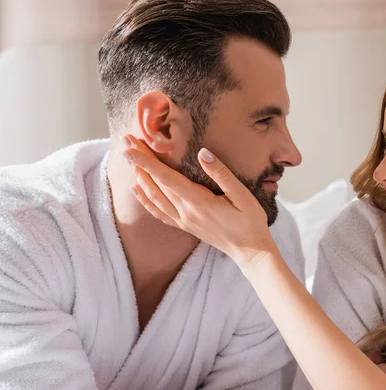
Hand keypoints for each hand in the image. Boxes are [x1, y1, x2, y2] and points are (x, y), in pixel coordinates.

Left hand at [122, 134, 276, 268]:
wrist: (250, 251)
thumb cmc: (250, 222)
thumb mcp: (243, 195)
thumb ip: (222, 174)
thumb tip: (202, 153)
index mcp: (199, 202)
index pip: (166, 177)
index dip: (146, 161)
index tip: (130, 147)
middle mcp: (186, 212)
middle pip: (156, 184)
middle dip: (140, 162)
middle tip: (126, 142)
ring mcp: (184, 221)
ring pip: (154, 198)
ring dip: (140, 178)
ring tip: (130, 160)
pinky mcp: (185, 227)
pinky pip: (159, 213)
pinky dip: (145, 200)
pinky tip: (137, 190)